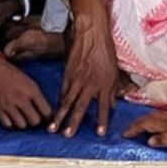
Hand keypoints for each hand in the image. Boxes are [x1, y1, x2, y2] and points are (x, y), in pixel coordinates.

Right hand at [0, 51, 51, 128]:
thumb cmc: (13, 76)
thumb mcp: (30, 82)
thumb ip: (38, 97)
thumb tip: (49, 114)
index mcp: (32, 90)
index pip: (46, 112)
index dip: (47, 115)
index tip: (43, 114)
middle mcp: (21, 98)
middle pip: (35, 121)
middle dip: (35, 120)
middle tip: (32, 115)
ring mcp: (8, 105)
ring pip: (22, 126)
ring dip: (23, 123)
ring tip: (21, 116)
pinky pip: (8, 125)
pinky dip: (10, 123)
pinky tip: (11, 117)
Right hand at [52, 16, 121, 136]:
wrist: (91, 31)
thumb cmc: (105, 48)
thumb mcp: (114, 69)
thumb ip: (112, 89)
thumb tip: (113, 104)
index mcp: (105, 83)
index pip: (104, 106)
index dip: (101, 120)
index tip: (99, 134)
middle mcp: (90, 83)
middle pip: (81, 106)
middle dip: (73, 122)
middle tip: (67, 136)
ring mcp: (77, 78)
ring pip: (67, 100)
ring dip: (59, 115)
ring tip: (52, 127)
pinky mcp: (67, 72)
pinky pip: (63, 90)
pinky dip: (59, 101)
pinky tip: (55, 109)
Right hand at [125, 110, 166, 150]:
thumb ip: (166, 140)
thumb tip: (149, 141)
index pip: (147, 125)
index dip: (135, 129)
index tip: (125, 134)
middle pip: (150, 119)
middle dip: (137, 123)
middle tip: (128, 129)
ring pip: (157, 117)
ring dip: (145, 120)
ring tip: (139, 125)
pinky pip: (164, 118)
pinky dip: (155, 119)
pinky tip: (158, 122)